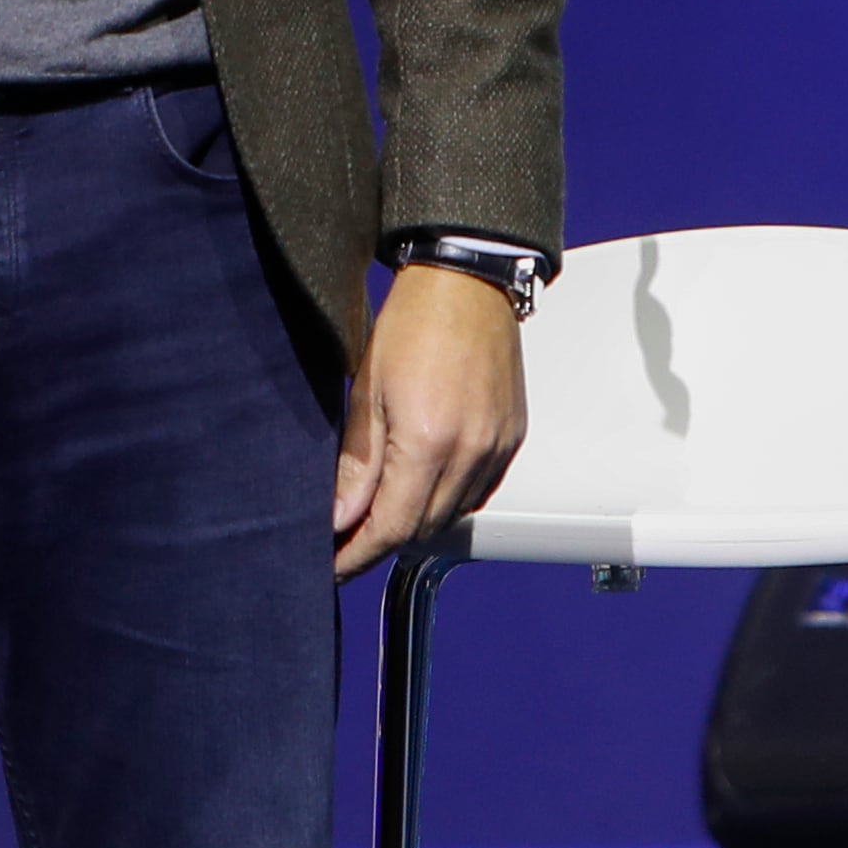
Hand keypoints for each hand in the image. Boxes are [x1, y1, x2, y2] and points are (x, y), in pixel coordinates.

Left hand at [333, 265, 528, 578]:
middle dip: (383, 540)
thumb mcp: (368, 390)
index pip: (393, 527)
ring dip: (417, 521)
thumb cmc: (415, 321)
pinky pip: (480, 491)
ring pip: (454, 514)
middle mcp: (472, 452)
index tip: (335, 565)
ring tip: (380, 512)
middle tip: (347, 538)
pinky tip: (425, 486)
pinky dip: (450, 499)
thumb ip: (357, 462)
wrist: (467, 282)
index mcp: (429, 441)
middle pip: (424, 529)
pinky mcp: (512, 438)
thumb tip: (341, 517)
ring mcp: (498, 447)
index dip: (359, 554)